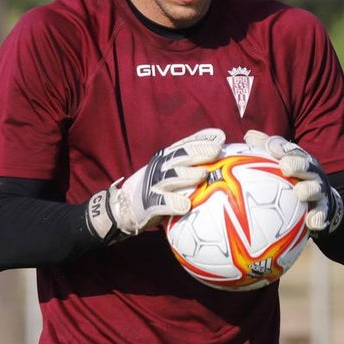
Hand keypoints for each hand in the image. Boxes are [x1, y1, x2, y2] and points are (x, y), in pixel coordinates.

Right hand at [87, 128, 224, 239]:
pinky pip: (160, 202)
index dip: (202, 139)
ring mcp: (153, 184)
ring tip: (202, 175)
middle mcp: (160, 167)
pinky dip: (172, 203)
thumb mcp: (171, 173)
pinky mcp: (147, 203)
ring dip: (187, 175)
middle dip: (198, 151)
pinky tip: (185, 206)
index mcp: (167, 158)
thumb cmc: (156, 189)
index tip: (220, 136)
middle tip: (216, 151)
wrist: (123, 207)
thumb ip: (191, 163)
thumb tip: (219, 148)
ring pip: (171, 177)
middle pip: (181, 156)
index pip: (185, 145)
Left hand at [244, 130, 343, 233]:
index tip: (270, 147)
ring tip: (300, 192)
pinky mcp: (324, 208)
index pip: (291, 150)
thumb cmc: (294, 178)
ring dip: (309, 189)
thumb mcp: (283, 161)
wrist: (322, 199)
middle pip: (306, 165)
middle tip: (286, 166)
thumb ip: (265, 149)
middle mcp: (312, 171)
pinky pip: (322, 213)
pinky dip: (318, 217)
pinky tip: (312, 222)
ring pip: (316, 188)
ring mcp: (319, 189)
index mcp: (300, 159)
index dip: (281, 147)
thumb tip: (248, 135)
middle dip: (298, 164)